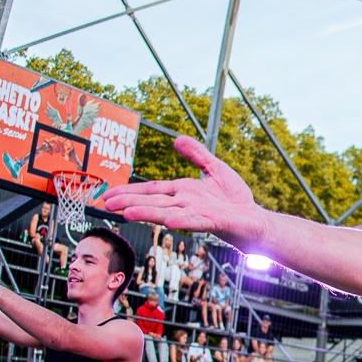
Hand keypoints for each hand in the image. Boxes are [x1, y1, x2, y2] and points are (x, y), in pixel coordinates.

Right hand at [103, 135, 263, 241]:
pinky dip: (183, 220)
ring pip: (168, 212)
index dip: (130, 192)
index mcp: (183, 191)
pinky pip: (196, 222)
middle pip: (153, 201)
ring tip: (126, 214)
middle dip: (129, 202)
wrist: (255, 218)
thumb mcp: (214, 168)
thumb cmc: (235, 198)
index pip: (151, 190)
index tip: (108, 195)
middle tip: (105, 205)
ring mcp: (198, 213)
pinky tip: (169, 221)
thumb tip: (177, 139)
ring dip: (148, 213)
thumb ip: (196, 154)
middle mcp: (186, 203)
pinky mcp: (214, 222)